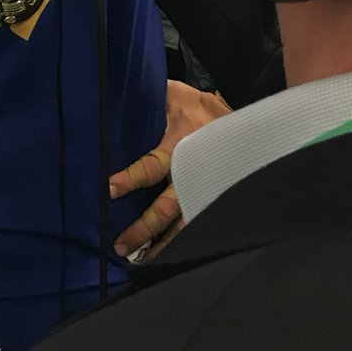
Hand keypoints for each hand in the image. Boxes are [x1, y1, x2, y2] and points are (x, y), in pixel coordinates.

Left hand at [110, 81, 231, 261]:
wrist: (241, 122)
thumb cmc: (199, 107)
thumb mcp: (174, 95)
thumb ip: (149, 97)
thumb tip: (117, 88)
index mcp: (180, 147)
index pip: (151, 167)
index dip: (131, 178)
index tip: (110, 189)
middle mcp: (190, 174)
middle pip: (165, 208)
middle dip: (142, 228)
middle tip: (121, 244)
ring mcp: (202, 192)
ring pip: (181, 226)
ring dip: (160, 244)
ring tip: (139, 261)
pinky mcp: (209, 200)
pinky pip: (195, 225)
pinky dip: (182, 244)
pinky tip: (167, 259)